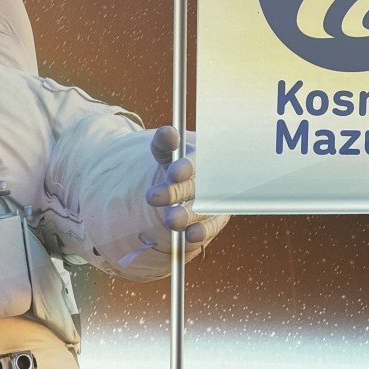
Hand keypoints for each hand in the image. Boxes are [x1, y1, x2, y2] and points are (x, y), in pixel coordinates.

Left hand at [145, 125, 210, 245]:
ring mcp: (214, 201)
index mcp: (200, 160)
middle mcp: (209, 181)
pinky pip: (211, 227)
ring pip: (202, 209)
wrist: (184, 183)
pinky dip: (202, 232)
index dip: (186, 167)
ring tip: (170, 221)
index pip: (195, 162)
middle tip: (154, 197)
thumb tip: (167, 132)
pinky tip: (191, 235)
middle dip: (175, 193)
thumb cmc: (174, 164)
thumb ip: (163, 143)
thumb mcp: (165, 153)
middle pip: (195, 188)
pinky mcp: (215, 220)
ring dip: (187, 215)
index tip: (173, 172)